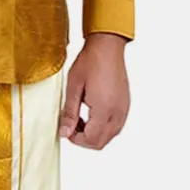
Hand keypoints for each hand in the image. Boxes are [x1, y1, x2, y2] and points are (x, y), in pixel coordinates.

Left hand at [58, 34, 129, 149]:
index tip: (66, 128)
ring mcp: (124, 109)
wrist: (107, 47)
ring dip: (94, 133)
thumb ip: (69, 113)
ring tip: (81, 118)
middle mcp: (117, 112)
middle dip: (84, 139)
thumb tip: (64, 132)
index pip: (91, 139)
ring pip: (109, 135)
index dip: (76, 139)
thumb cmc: (90, 62)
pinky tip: (92, 114)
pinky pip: (115, 125)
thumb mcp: (73, 87)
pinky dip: (103, 126)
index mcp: (104, 109)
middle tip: (71, 125)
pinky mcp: (125, 104)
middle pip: (101, 142)